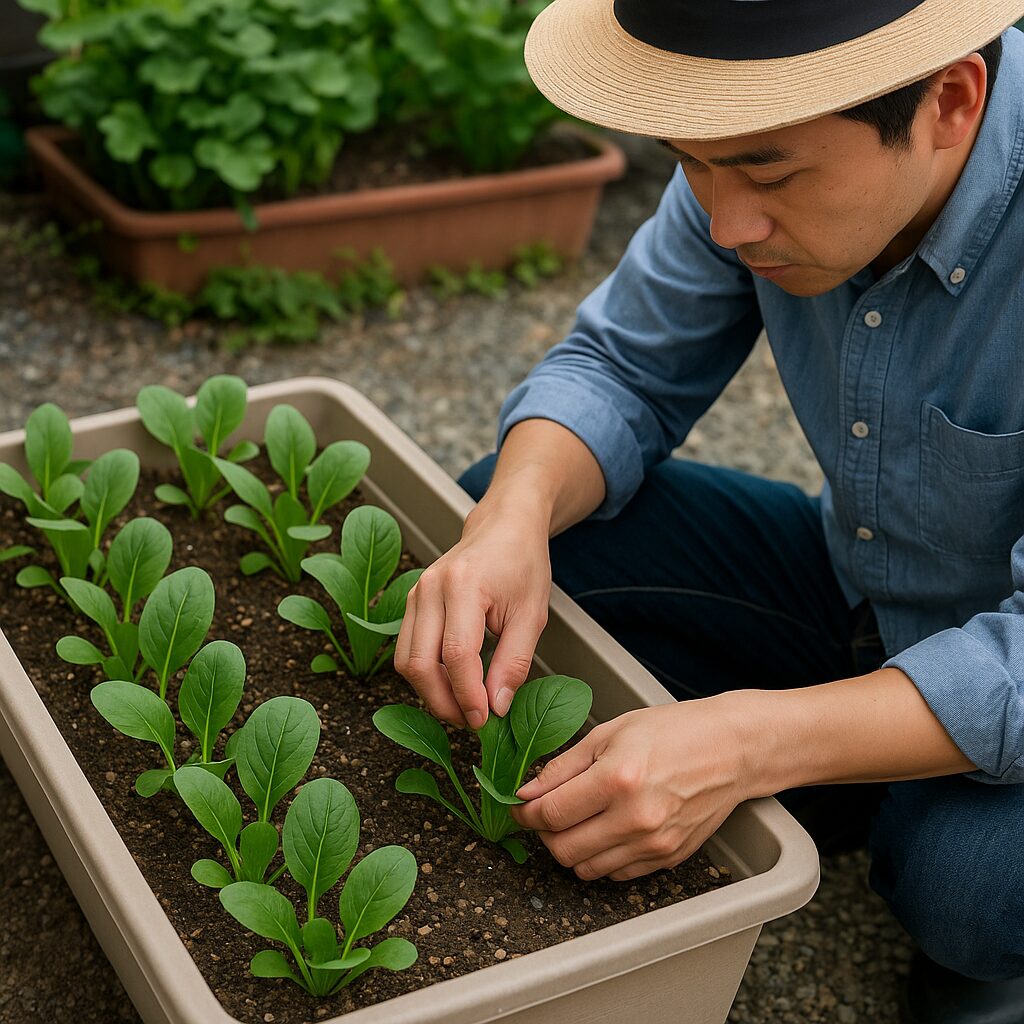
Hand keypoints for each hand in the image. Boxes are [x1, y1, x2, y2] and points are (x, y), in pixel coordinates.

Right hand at [394, 498, 551, 729]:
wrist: (505, 527)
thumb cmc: (522, 563)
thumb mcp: (532, 615)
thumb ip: (513, 662)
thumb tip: (496, 706)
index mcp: (463, 585)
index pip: (456, 655)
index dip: (467, 694)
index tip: (484, 718)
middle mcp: (430, 588)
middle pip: (420, 662)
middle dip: (443, 701)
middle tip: (472, 720)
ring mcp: (415, 593)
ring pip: (406, 660)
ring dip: (430, 692)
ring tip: (462, 706)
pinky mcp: (412, 602)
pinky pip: (407, 648)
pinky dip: (425, 674)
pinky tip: (451, 684)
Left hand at [509, 696, 751, 880]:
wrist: (732, 749)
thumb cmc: (674, 731)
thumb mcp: (611, 732)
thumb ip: (565, 766)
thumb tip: (527, 791)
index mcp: (618, 779)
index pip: (551, 813)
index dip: (525, 813)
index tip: (519, 806)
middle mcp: (636, 818)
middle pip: (563, 849)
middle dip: (543, 833)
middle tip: (544, 812)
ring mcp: (654, 844)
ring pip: (586, 869)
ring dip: (569, 848)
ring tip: (575, 820)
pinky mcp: (668, 859)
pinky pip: (616, 874)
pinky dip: (600, 858)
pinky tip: (605, 830)